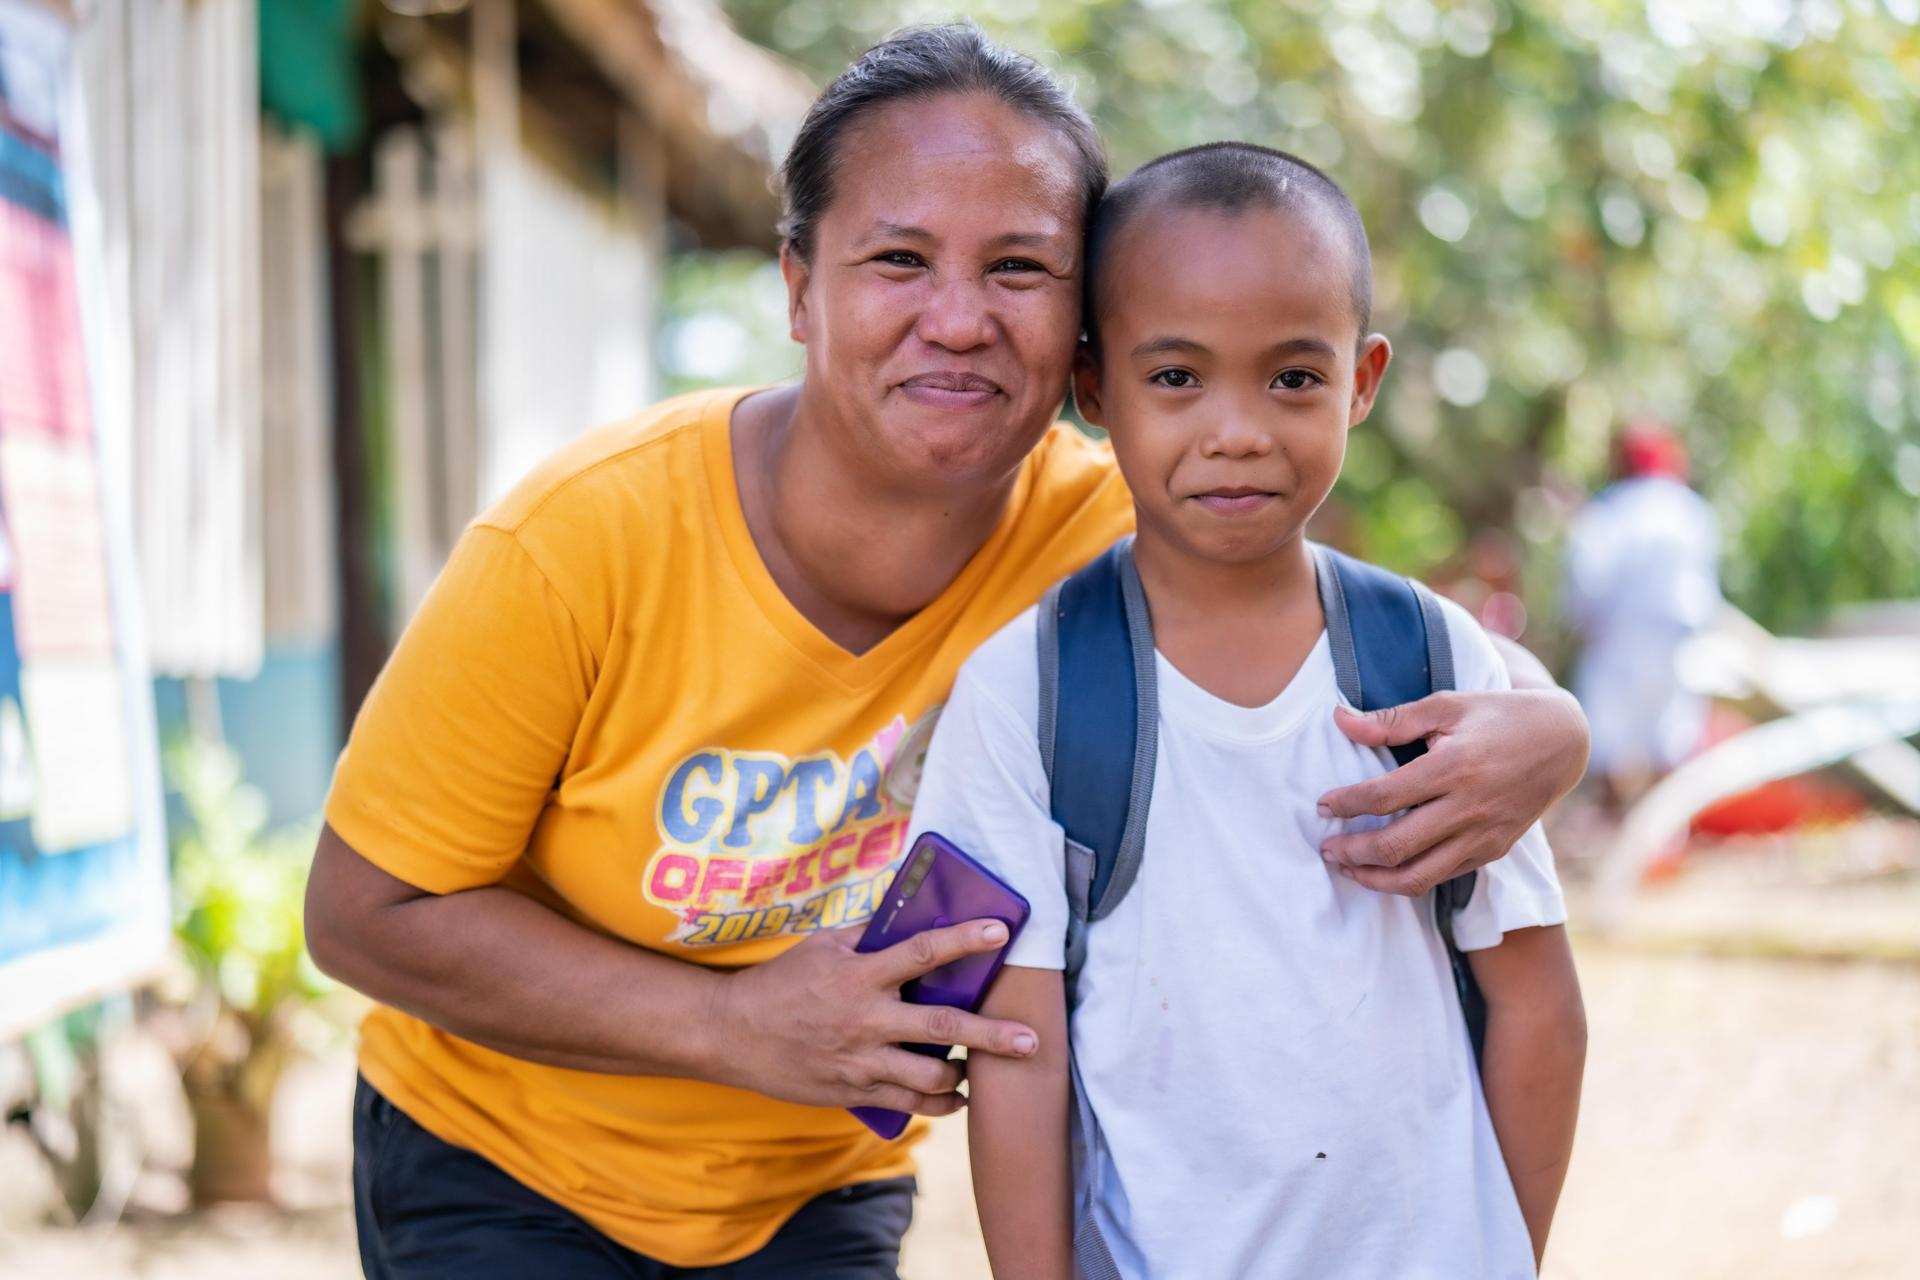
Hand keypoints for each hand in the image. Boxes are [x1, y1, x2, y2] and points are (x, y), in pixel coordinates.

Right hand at [707, 920, 1038, 1116]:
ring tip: (981, 1068)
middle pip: (943, 1029)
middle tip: (1031, 1040)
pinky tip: (957, 1098)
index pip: (923, 953)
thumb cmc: (781, 982)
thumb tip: (908, 913)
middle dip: (992, 1035)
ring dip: (963, 1074)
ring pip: (930, 1077)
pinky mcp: (853, 1090)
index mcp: (860, 976)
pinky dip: (939, 1105)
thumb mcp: (821, 946)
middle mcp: (866, 1020)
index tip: (1001, 932)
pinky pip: (908, 1105)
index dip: (965, 941)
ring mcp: (861, 1061)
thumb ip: (867, 935)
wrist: (732, 1033)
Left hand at [1317, 688, 1588, 895]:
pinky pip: (1444, 876)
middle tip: (1326, 848)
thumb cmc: (1497, 716)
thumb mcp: (1447, 705)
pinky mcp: (1493, 850)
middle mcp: (1469, 807)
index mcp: (1454, 766)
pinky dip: (1409, 880)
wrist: (1563, 741)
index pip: (1385, 796)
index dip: (1346, 804)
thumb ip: (1391, 719)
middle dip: (1353, 852)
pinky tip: (1385, 871)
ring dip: (1375, 879)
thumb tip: (1339, 720)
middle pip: (1397, 845)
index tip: (1322, 805)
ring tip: (1346, 869)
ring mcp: (1484, 835)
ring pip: (1419, 876)